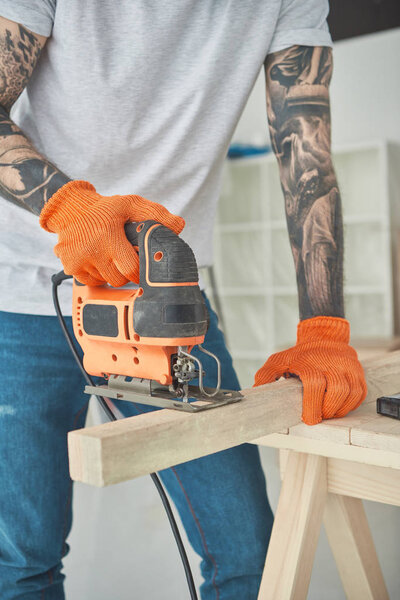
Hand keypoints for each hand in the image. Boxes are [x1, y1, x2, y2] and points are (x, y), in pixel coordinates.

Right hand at [40, 180, 184, 285]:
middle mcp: (91, 251)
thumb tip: (179, 226)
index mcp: (108, 235)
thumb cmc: (105, 209)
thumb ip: (156, 214)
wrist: (71, 210)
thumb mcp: (131, 205)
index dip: (142, 269)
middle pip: (120, 280)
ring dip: (113, 273)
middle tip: (127, 257)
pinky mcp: (70, 268)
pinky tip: (99, 260)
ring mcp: (78, 261)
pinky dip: (99, 275)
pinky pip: (93, 283)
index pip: (132, 269)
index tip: (145, 264)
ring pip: (107, 282)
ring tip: (111, 255)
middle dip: (127, 272)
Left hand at [254, 316, 366, 424]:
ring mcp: (348, 366)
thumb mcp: (279, 361)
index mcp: (310, 361)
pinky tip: (339, 406)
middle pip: (337, 391)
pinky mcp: (358, 372)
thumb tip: (256, 391)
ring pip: (351, 394)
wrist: (323, 338)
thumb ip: (266, 375)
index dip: (313, 406)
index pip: (315, 385)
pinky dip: (351, 405)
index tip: (309, 419)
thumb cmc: (300, 354)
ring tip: (328, 412)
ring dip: (340, 409)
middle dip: (327, 409)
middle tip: (319, 416)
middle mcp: (332, 362)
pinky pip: (360, 394)